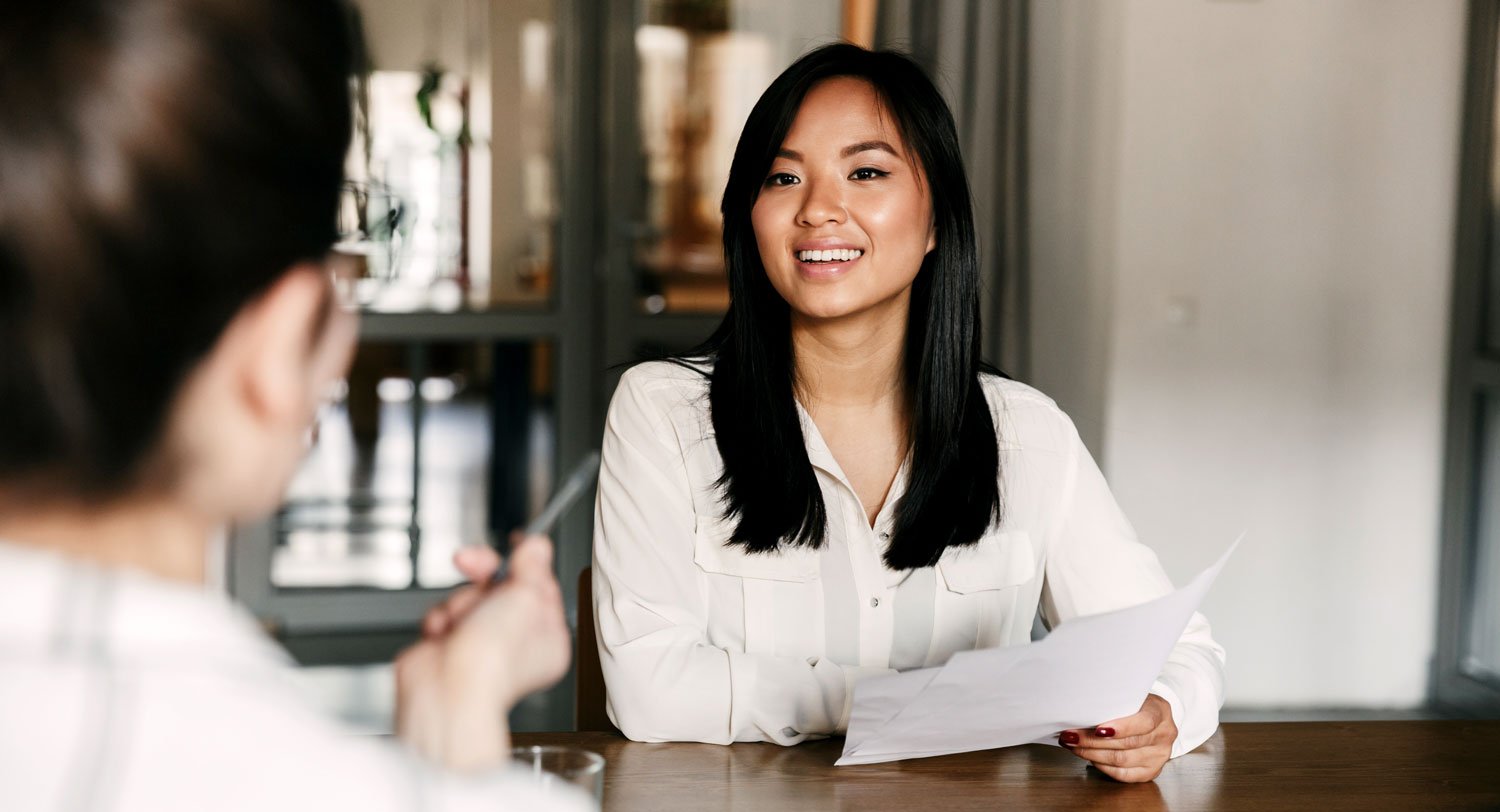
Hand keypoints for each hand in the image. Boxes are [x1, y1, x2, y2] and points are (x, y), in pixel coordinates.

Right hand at [394, 535, 571, 770]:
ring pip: (469, 597)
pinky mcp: (449, 648)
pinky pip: (445, 614)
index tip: (517, 543)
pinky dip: (441, 619)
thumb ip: (532, 566)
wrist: (447, 690)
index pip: (541, 587)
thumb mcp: (526, 597)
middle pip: (501, 588)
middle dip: (483, 575)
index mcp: (547, 637)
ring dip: (460, 602)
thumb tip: (537, 546)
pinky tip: (443, 634)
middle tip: (470, 561)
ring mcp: (481, 646)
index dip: (527, 563)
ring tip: (461, 622)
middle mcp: (516, 644)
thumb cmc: (494, 659)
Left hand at [1058, 693, 1176, 781]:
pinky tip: (1090, 757)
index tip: (1097, 729)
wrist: (1151, 718)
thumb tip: (1080, 711)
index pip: (1144, 722)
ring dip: (1092, 754)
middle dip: (1094, 741)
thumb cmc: (1134, 704)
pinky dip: (1103, 766)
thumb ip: (1114, 703)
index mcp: (1160, 711)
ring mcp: (1160, 756)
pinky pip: (1123, 774)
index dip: (1121, 727)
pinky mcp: (1151, 771)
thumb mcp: (1129, 696)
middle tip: (1071, 735)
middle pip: (1128, 743)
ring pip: (1122, 760)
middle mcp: (1164, 734)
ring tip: (1074, 745)